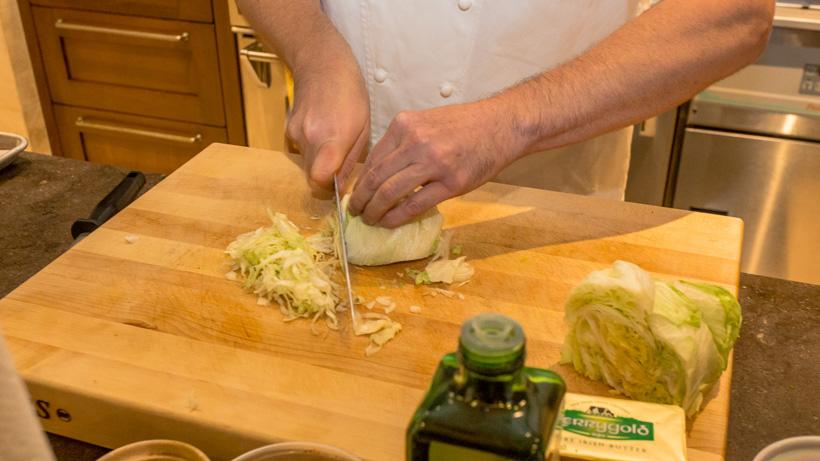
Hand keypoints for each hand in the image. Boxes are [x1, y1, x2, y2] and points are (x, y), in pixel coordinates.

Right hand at [287, 60, 369, 190]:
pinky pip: (299, 150)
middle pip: (311, 177)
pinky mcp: (287, 129)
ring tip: (333, 142)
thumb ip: (350, 161)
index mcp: (332, 138)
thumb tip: (341, 188)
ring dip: (319, 162)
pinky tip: (322, 130)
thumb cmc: (351, 94)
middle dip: (325, 177)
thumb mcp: (363, 127)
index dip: (328, 188)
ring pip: (305, 164)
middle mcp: (309, 138)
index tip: (339, 183)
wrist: (321, 64)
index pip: (318, 180)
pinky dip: (311, 149)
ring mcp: (295, 133)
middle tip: (340, 164)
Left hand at [348, 99, 526, 227]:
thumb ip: (403, 142)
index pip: (372, 159)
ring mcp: (433, 163)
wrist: (501, 125)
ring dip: (375, 211)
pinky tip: (389, 223)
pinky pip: (415, 204)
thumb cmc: (464, 125)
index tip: (355, 194)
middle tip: (356, 212)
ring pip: (390, 193)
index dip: (359, 181)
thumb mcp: (426, 122)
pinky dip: (397, 217)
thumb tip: (379, 172)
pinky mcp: (451, 183)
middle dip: (361, 199)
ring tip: (370, 220)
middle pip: (376, 177)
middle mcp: (415, 142)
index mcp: (404, 125)